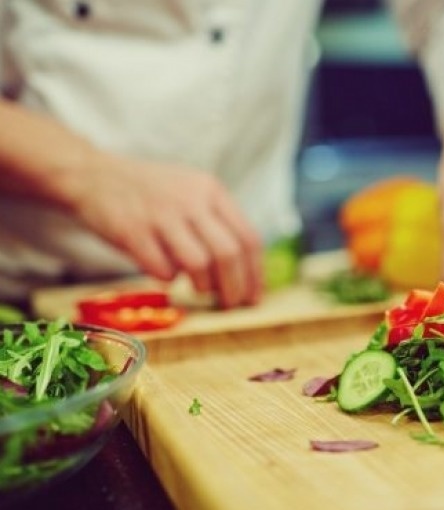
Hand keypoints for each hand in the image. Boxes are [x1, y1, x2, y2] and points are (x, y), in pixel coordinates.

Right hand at [69, 152, 263, 307]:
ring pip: (199, 265)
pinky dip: (168, 279)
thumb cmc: (151, 192)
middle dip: (234, 288)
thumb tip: (245, 271)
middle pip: (228, 254)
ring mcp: (161, 215)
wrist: (94, 175)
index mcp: (211, 190)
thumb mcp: (191, 191)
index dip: (255, 273)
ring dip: (203, 286)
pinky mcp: (132, 232)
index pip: (248, 237)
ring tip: (199, 288)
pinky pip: (162, 270)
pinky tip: (165, 273)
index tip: (254, 296)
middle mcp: (190, 200)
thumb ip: (217, 221)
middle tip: (231, 304)